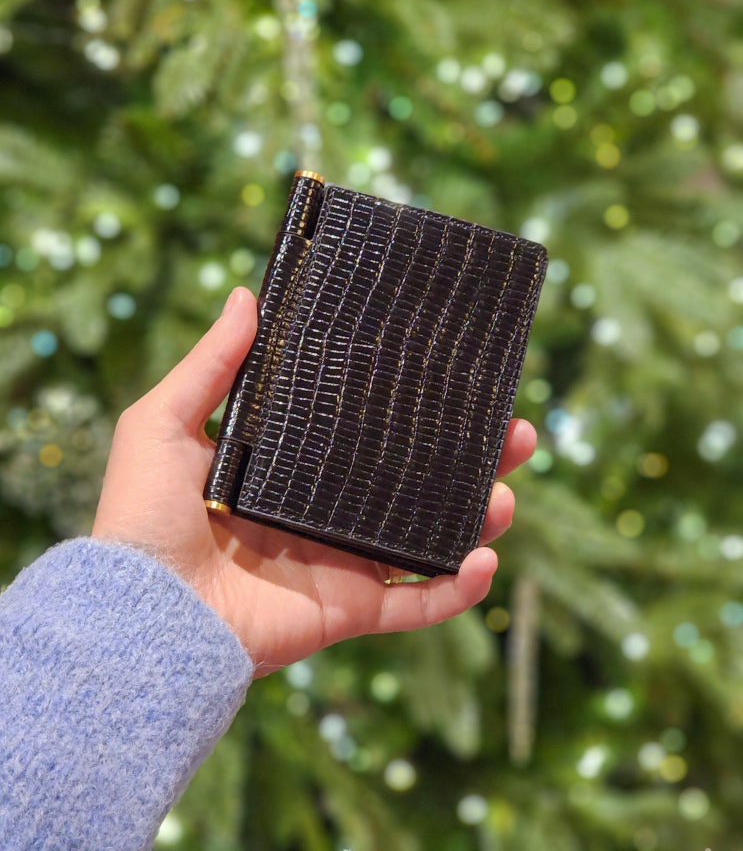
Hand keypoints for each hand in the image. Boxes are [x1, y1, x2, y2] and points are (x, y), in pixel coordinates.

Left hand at [93, 287, 536, 674]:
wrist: (141, 613)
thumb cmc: (142, 515)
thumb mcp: (165, 421)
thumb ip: (210, 363)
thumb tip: (247, 294)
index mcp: (292, 468)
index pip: (368, 431)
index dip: (414, 407)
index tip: (454, 377)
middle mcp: (325, 511)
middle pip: (416, 480)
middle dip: (471, 458)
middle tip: (513, 431)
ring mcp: (342, 562)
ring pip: (430, 538)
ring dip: (477, 516)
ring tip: (505, 491)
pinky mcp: (349, 610)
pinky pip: (418, 605)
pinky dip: (458, 589)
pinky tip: (485, 558)